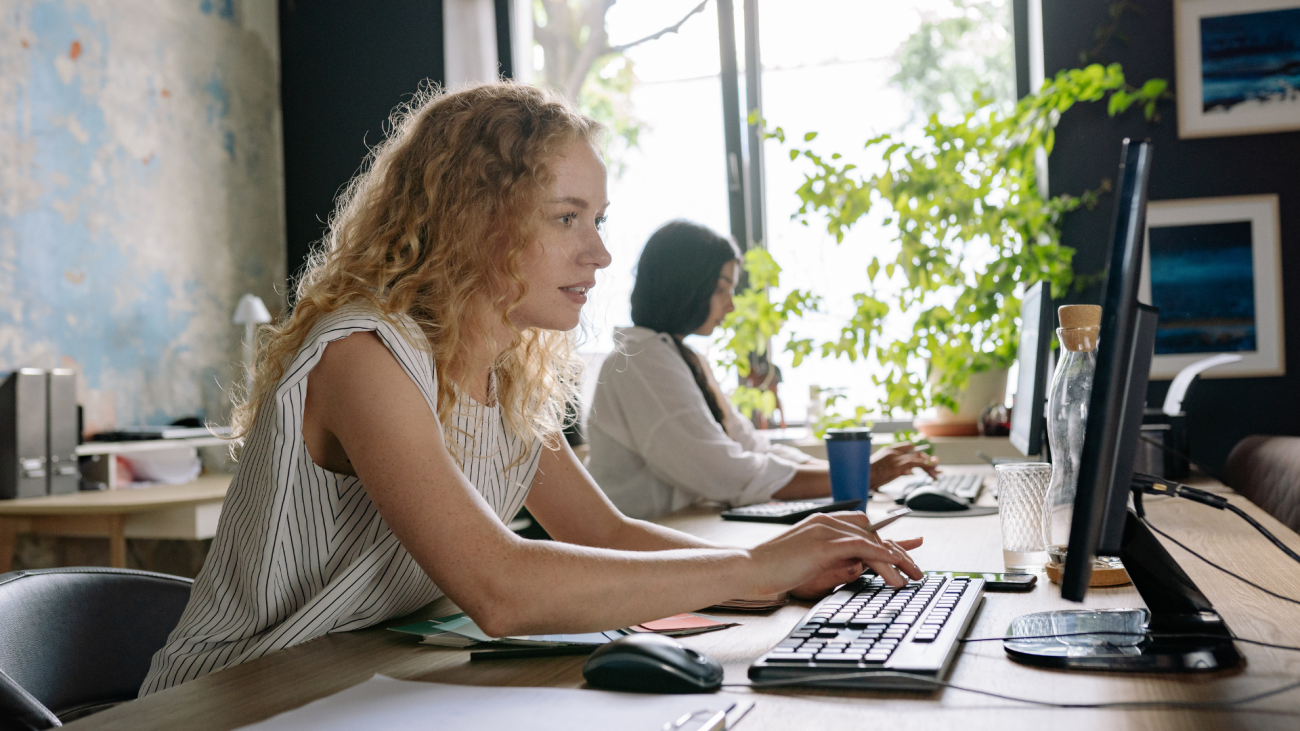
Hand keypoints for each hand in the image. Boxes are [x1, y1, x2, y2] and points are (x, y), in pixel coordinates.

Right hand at [747, 511, 922, 600]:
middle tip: (916, 570)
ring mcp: (825, 530)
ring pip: (872, 540)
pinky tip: (895, 571)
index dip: (887, 538)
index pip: (863, 525)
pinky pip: (862, 547)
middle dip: (899, 551)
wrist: (749, 567)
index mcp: (822, 522)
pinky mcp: (823, 544)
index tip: (906, 552)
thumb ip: (831, 559)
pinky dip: (883, 558)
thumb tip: (855, 567)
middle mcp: (826, 521)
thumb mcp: (807, 560)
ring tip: (912, 577)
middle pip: (873, 532)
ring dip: (897, 558)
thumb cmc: (772, 568)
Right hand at [870, 442, 938, 487]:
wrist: (860, 477)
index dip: (918, 452)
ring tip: (936, 473)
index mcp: (888, 450)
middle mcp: (893, 452)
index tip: (926, 458)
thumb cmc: (867, 475)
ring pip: (917, 459)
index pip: (908, 446)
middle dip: (927, 459)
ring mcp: (895, 459)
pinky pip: (915, 464)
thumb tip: (910, 472)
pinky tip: (931, 472)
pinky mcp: (897, 467)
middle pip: (915, 453)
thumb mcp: (882, 468)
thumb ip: (897, 469)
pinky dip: (925, 467)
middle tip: (936, 465)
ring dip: (929, 466)